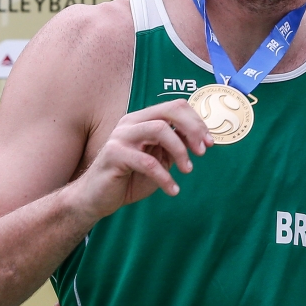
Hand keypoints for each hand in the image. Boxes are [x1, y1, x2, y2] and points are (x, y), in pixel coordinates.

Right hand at [73, 100, 212, 218]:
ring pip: (159, 130)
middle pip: (169, 111)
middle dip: (192, 129)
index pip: (175, 107)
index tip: (210, 143)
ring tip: (188, 170)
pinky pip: (147, 162)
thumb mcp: (157, 160)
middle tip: (203, 151)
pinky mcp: (114, 154)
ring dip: (180, 151)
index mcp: (142, 119)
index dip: (197, 122)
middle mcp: (131, 122)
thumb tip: (199, 138)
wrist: (96, 198)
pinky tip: (173, 190)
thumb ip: (173, 147)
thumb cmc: (128, 178)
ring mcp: (121, 136)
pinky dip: (165, 177)